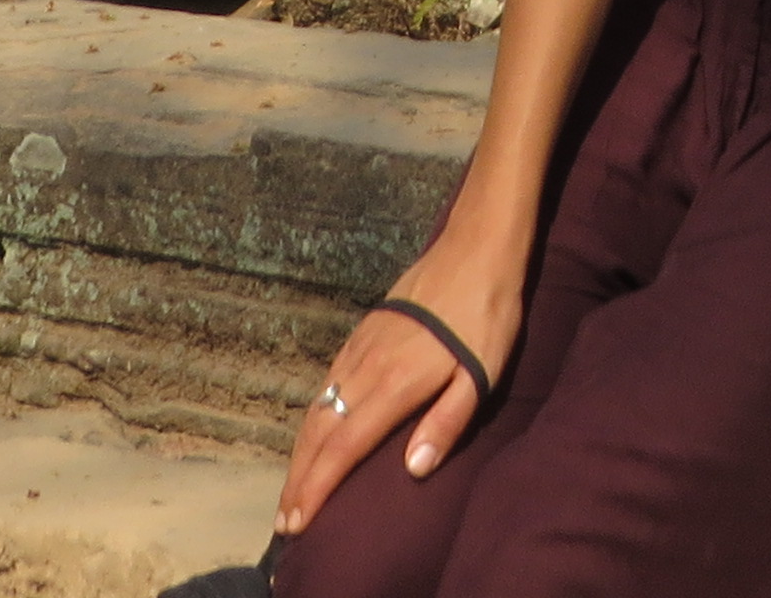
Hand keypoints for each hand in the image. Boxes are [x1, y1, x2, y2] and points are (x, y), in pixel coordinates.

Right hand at [274, 238, 524, 533]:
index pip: (343, 447)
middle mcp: (366, 367)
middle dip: (298, 479)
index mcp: (394, 384)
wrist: (476, 248)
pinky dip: (312, 417)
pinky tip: (313, 431)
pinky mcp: (363, 332)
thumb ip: (447, 423)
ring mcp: (360, 347)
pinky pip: (327, 382)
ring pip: (318, 407)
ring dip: (300, 451)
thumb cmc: (486, 316)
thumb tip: (414, 470)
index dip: (317, 487)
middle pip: (320, 432)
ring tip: (292, 488)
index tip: (298, 522)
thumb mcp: (482, 374)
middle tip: (283, 521)